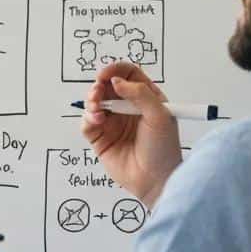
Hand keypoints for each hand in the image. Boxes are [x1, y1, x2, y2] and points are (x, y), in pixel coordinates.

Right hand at [81, 61, 181, 208]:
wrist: (156, 181)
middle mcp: (127, 108)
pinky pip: (87, 122)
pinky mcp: (101, 138)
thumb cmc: (163, 149)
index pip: (128, 74)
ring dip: (92, 100)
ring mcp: (113, 123)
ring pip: (94, 102)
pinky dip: (88, 117)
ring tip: (97, 108)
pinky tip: (97, 121)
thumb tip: (116, 81)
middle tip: (98, 91)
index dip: (115, 70)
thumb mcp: (160, 116)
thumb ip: (140, 94)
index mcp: (145, 98)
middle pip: (107, 86)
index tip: (106, 75)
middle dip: (99, 85)